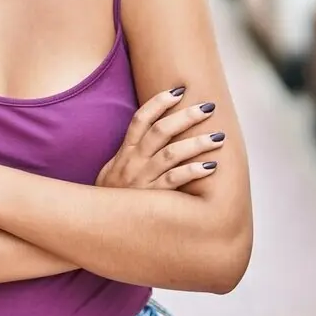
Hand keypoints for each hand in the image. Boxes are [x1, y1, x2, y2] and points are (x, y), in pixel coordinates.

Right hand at [97, 86, 225, 189]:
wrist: (96, 225)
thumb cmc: (112, 198)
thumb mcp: (113, 171)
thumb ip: (131, 154)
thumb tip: (153, 135)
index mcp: (124, 154)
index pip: (140, 120)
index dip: (158, 103)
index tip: (178, 90)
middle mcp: (132, 163)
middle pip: (160, 131)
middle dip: (185, 117)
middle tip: (209, 107)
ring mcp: (141, 180)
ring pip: (170, 154)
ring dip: (196, 143)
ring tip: (218, 137)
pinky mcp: (151, 198)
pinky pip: (174, 181)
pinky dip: (192, 171)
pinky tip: (210, 166)